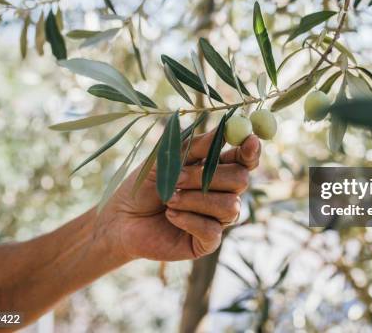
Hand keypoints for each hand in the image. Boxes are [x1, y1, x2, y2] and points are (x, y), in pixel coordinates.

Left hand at [98, 130, 260, 261]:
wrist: (121, 219)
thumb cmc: (145, 185)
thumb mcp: (167, 159)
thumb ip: (196, 146)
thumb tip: (223, 130)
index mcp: (217, 169)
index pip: (244, 159)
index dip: (251, 150)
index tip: (250, 140)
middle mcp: (223, 193)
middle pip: (241, 179)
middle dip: (208, 176)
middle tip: (177, 178)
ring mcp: (217, 219)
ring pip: (229, 206)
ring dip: (195, 199)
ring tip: (168, 199)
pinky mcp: (207, 242)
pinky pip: (213, 230)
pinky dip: (189, 219)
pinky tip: (171, 216)